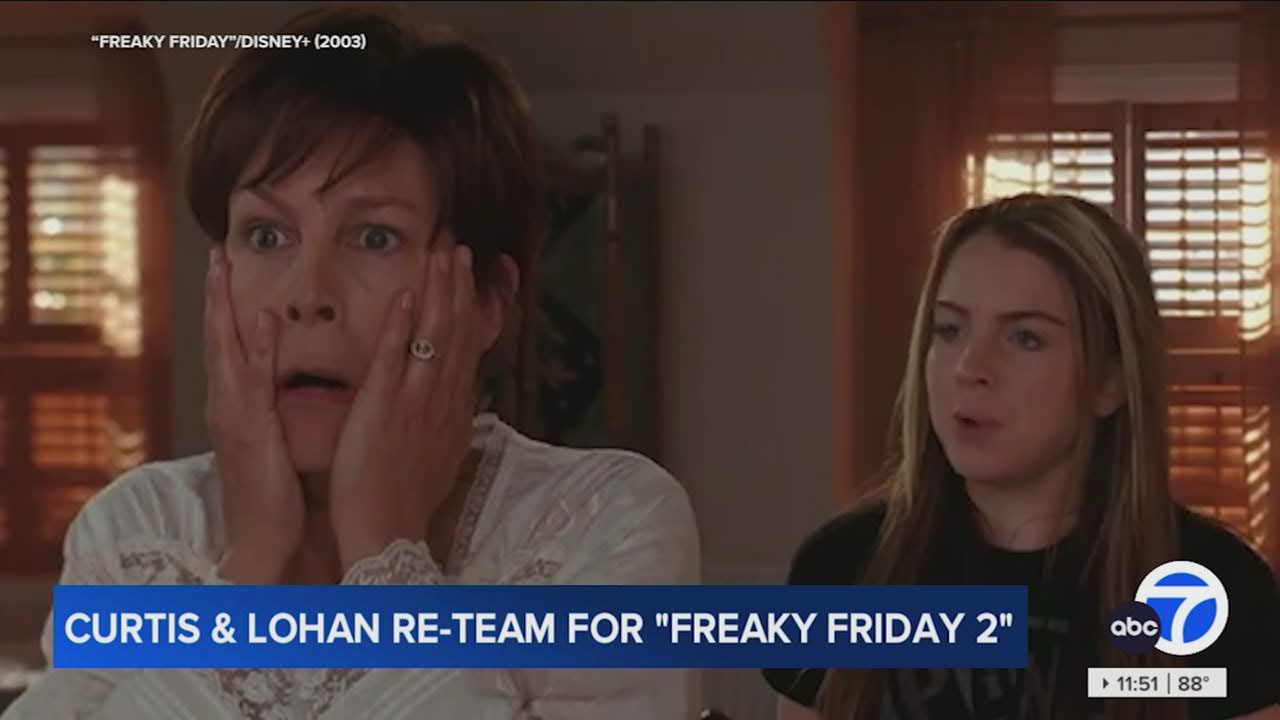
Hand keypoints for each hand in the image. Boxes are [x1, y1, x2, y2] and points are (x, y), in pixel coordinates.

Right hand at [204, 247, 302, 583]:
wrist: (262, 543)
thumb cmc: (274, 498)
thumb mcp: (274, 444)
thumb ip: (275, 412)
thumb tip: (286, 388)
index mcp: (235, 407)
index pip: (227, 346)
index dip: (224, 307)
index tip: (224, 268)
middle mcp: (226, 406)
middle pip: (217, 339)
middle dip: (215, 294)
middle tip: (214, 252)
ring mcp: (233, 417)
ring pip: (225, 351)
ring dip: (224, 307)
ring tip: (222, 267)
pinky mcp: (251, 433)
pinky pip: (254, 383)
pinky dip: (257, 349)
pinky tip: (264, 319)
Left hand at [329, 246, 486, 573]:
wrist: (387, 532)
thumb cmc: (406, 501)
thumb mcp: (440, 457)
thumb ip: (448, 423)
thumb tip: (461, 404)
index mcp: (453, 410)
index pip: (467, 348)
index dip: (470, 308)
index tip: (472, 277)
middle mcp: (441, 400)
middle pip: (457, 332)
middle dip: (460, 287)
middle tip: (461, 247)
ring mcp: (415, 402)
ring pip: (434, 336)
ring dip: (440, 292)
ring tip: (443, 254)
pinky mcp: (384, 408)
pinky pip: (394, 358)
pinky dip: (401, 325)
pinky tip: (407, 294)